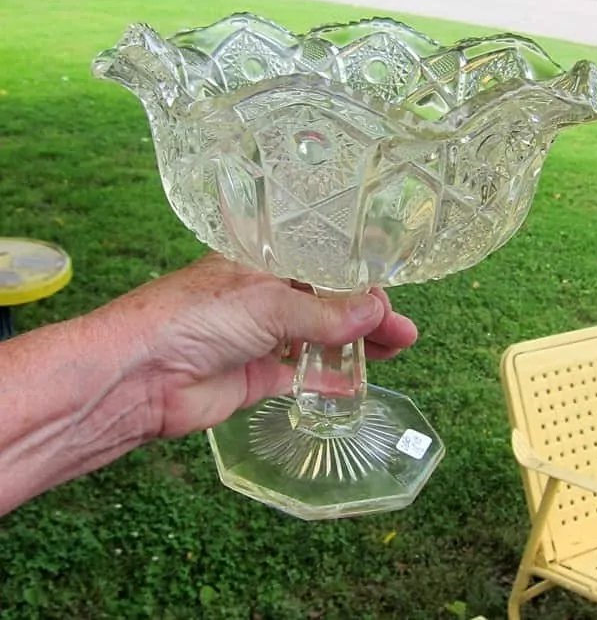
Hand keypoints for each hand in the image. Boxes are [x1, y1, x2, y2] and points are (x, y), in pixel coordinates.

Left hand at [113, 254, 416, 437]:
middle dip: (366, 317)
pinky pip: (301, 375)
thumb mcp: (269, 304)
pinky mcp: (257, 376)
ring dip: (354, 345)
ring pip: (319, 339)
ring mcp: (261, 337)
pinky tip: (357, 382)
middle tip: (404, 333)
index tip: (389, 301)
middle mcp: (265, 297)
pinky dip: (328, 379)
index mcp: (264, 264)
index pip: (323, 266)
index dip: (359, 282)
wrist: (142, 375)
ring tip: (394, 352)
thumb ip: (324, 313)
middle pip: (327, 304)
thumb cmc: (198, 317)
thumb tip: (377, 311)